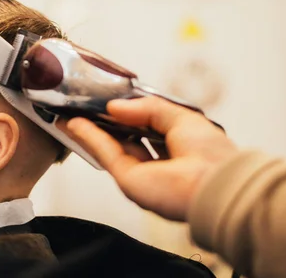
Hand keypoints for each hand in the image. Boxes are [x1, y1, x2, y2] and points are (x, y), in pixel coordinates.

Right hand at [61, 96, 237, 220]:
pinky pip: (105, 153)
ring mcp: (140, 173)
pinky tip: (74, 122)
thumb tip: (115, 107)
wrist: (213, 187)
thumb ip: (147, 108)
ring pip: (110, 146)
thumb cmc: (209, 153)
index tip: (109, 98)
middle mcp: (156, 162)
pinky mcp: (127, 180)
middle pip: (124, 138)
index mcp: (175, 146)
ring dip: (90, 128)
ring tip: (72, 110)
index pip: (145, 127)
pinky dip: (89, 136)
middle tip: (86, 102)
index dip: (126, 112)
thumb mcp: (180, 116)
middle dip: (105, 120)